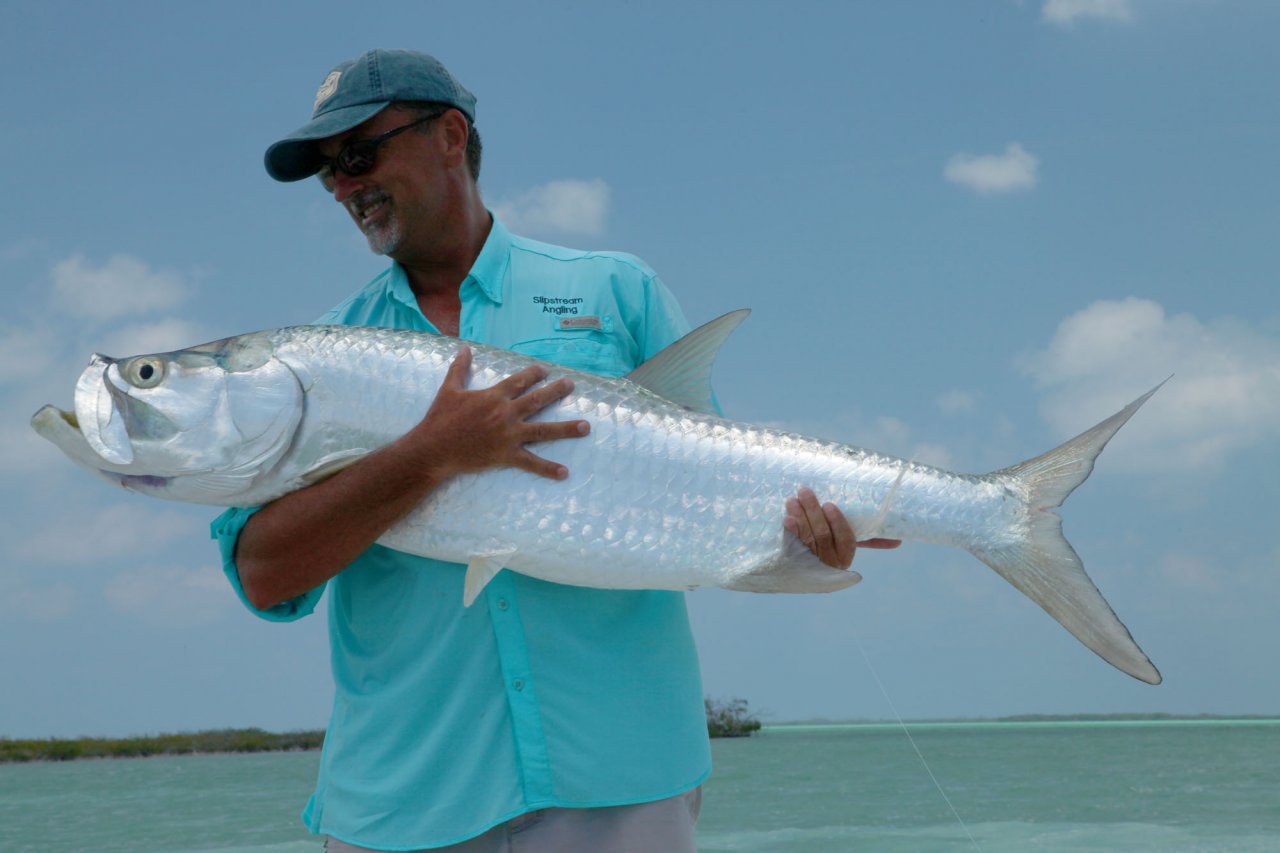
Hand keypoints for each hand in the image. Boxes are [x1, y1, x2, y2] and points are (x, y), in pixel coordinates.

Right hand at [411, 346, 590, 480]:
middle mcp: (506, 413)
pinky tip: (565, 472)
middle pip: (537, 400)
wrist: (433, 448)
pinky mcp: (506, 455)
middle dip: (557, 391)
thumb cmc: (439, 418)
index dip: (534, 374)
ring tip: (586, 426)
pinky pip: (531, 462)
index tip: (545, 370)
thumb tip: (464, 348)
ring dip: (566, 428)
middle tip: (571, 385)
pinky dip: (548, 468)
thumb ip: (459, 368)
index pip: (519, 381)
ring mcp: (508, 435)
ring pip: (544, 430)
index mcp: (493, 396)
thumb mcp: (448, 390)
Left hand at [784, 487, 901, 568]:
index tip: (830, 505)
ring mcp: (809, 564)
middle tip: (805, 491)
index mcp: (844, 557)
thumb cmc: (826, 547)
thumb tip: (899, 540)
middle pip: (823, 536)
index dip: (838, 523)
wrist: (793, 568)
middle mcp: (828, 563)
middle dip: (814, 512)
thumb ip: (868, 539)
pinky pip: (790, 547)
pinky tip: (787, 518)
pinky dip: (790, 531)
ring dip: (800, 516)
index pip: (846, 541)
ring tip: (793, 499)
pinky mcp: (791, 563)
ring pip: (807, 539)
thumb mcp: (844, 542)